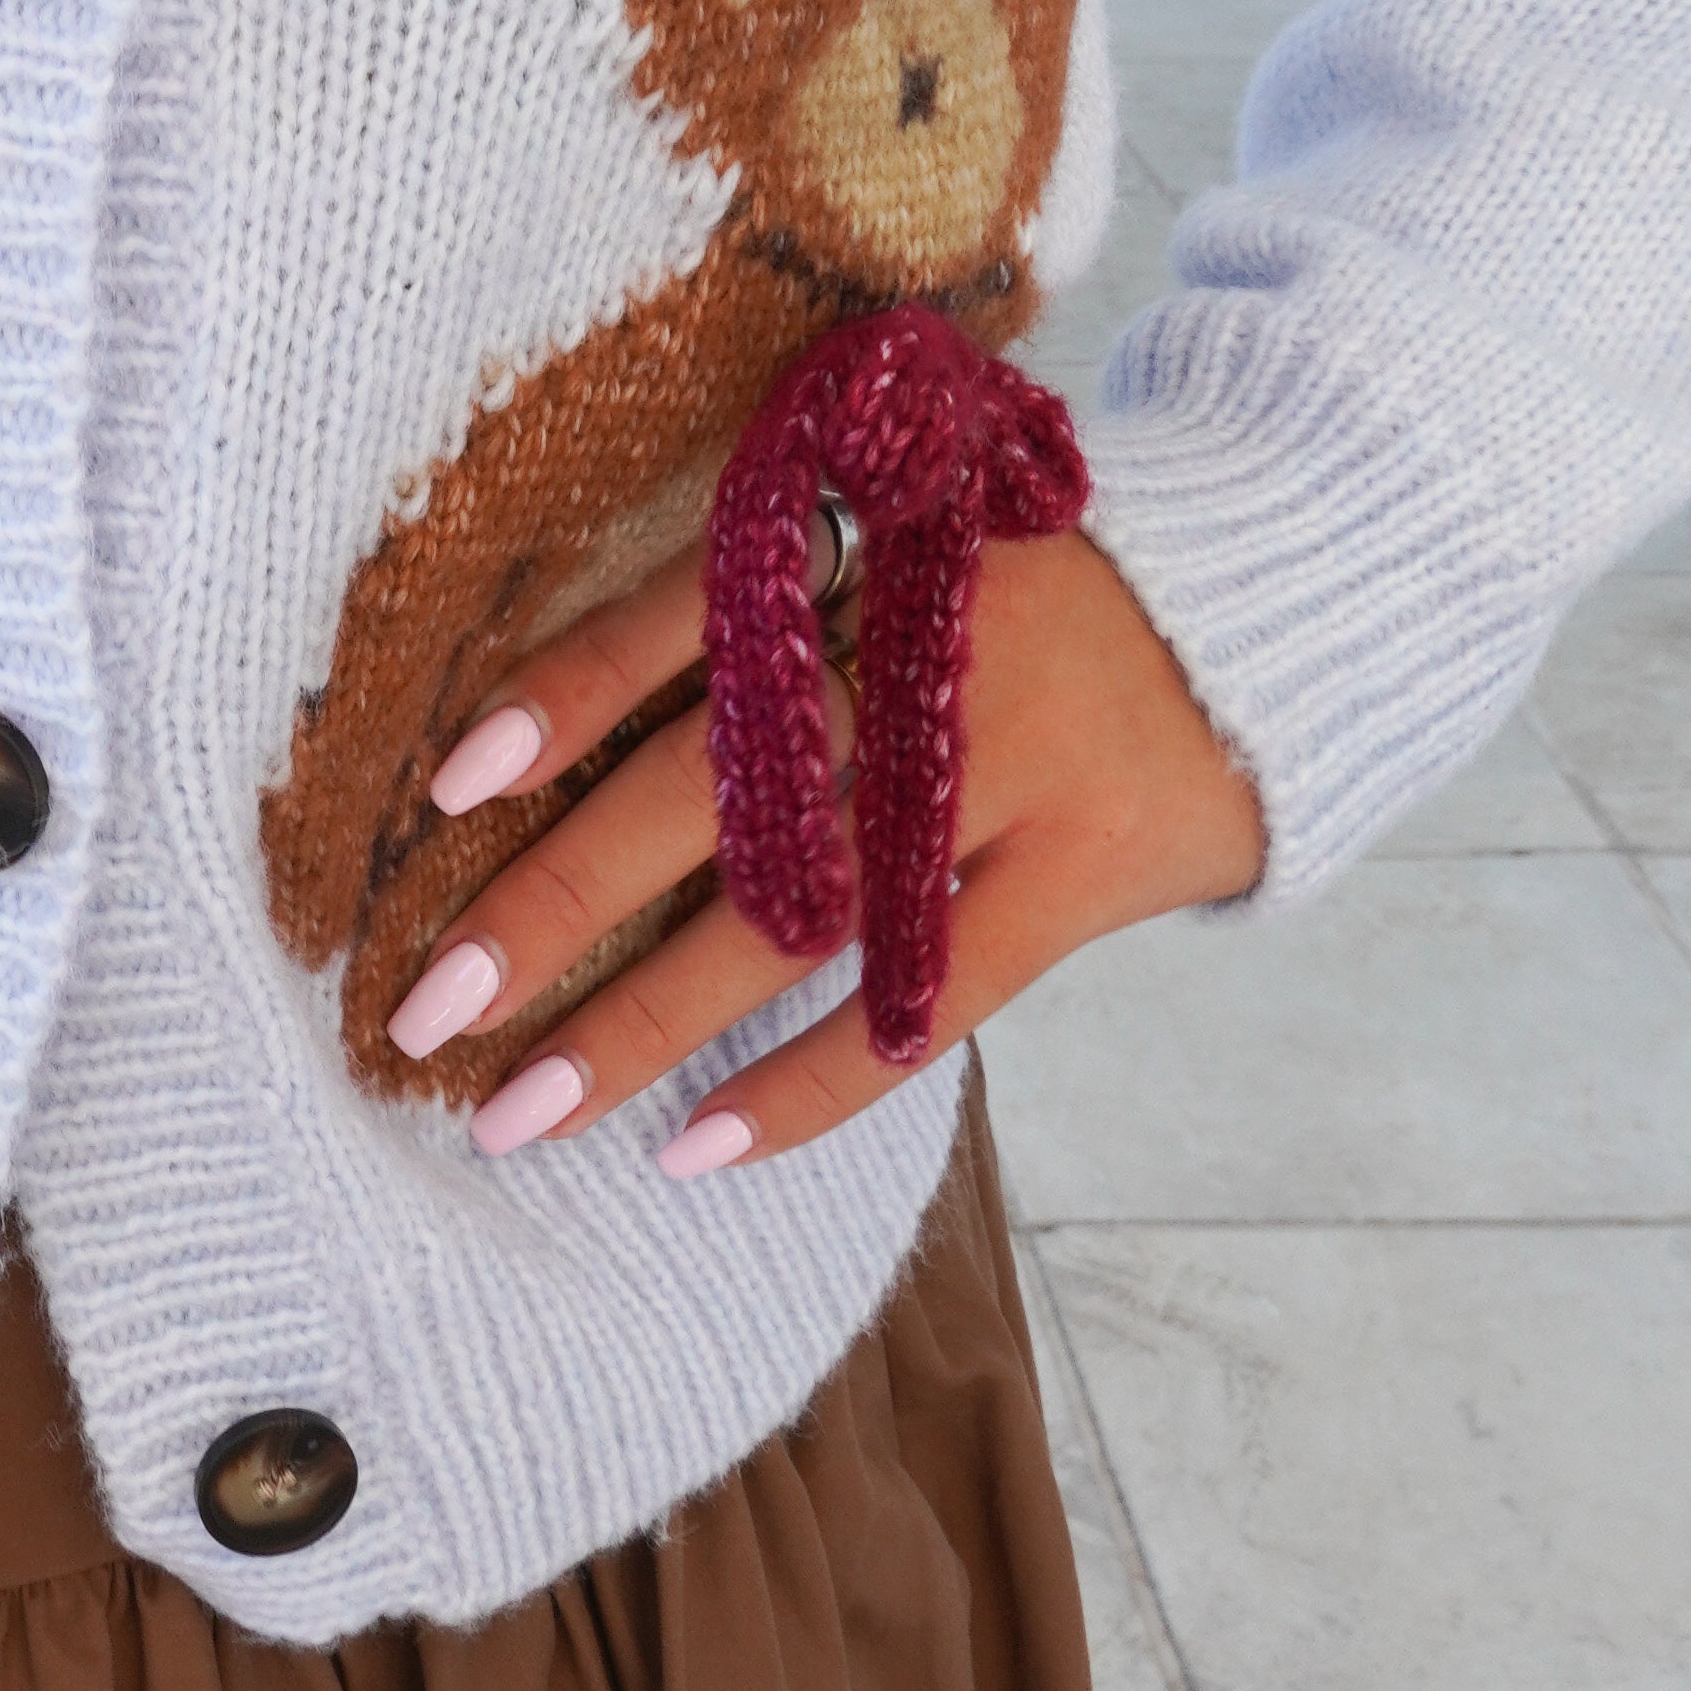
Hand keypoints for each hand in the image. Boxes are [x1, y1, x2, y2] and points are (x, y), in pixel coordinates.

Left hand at [384, 522, 1263, 1168]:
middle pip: (717, 794)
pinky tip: (692, 1148)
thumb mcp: (902, 543)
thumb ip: (766, 612)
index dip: (567, 702)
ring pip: (799, 920)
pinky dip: (808, 1084)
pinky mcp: (1084, 870)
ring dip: (645, 1025)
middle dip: (561, 907)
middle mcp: (927, 654)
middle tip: (426, 1009)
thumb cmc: (1024, 591)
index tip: (446, 791)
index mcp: (866, 549)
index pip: (688, 626)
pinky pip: (925, 1004)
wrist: (1263, 613)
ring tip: (517, 1108)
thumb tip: (538, 731)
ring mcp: (1012, 768)